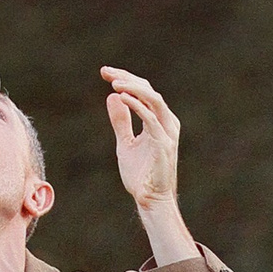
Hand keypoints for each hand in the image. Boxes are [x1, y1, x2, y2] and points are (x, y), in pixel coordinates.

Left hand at [101, 67, 180, 211]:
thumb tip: (113, 97)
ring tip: (114, 83)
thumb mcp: (125, 143)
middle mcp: (166, 122)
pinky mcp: (164, 143)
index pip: (143, 91)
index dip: (125, 79)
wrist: (150, 200)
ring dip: (133, 88)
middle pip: (148, 90)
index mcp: (159, 120)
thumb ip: (121, 121)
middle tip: (106, 72)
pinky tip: (123, 98)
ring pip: (153, 100)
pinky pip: (151, 119)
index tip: (105, 72)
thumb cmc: (141, 174)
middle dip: (127, 78)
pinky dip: (138, 106)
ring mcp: (167, 132)